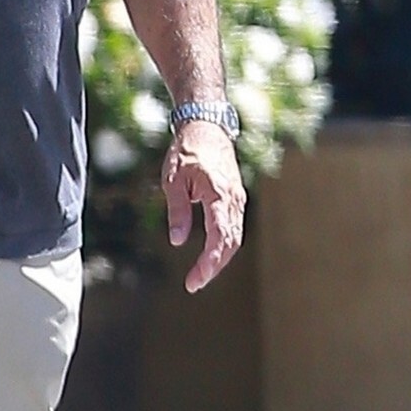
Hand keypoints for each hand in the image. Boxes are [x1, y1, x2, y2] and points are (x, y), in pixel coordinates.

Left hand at [162, 120, 245, 292]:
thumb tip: (178, 241)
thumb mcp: (174, 180)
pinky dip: (224, 246)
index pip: (219, 237)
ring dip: (220, 259)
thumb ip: (178, 211)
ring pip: (234, 238)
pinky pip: (234, 228)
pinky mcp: (235, 199)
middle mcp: (233, 199)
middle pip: (230, 243)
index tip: (194, 280)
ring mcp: (237, 199)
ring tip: (200, 275)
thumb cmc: (187, 150)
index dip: (209, 263)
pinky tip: (211, 256)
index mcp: (219, 194)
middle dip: (214, 267)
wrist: (206, 127)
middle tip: (194, 284)